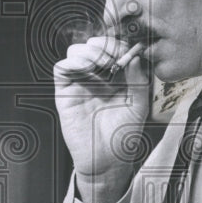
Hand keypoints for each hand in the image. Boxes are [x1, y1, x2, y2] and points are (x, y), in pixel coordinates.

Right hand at [54, 35, 150, 202]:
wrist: (106, 159)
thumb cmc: (123, 135)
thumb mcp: (140, 105)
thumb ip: (139, 79)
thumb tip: (135, 55)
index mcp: (116, 77)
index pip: (115, 48)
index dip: (120, 43)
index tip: (130, 48)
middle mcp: (97, 76)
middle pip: (95, 44)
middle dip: (106, 44)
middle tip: (116, 56)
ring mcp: (80, 82)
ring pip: (77, 51)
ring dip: (90, 51)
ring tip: (103, 64)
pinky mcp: (65, 91)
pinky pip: (62, 67)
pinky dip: (74, 60)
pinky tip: (88, 68)